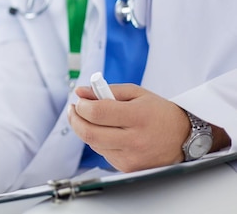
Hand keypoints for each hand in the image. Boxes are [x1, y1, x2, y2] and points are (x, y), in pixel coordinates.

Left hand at [68, 84, 190, 171]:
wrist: (185, 138)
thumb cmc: (160, 112)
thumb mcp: (136, 93)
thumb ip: (106, 90)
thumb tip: (80, 92)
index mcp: (137, 116)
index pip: (97, 113)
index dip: (82, 106)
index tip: (80, 101)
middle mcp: (134, 140)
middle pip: (89, 132)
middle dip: (75, 119)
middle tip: (74, 110)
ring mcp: (131, 157)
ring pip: (93, 144)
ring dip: (85, 130)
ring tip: (90, 119)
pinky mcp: (128, 168)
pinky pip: (103, 154)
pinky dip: (99, 142)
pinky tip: (106, 133)